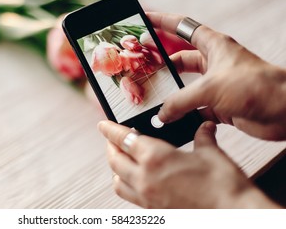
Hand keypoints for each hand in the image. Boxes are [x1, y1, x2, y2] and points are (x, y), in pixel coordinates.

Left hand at [98, 120, 278, 207]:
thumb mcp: (211, 153)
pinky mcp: (154, 210)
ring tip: (121, 159)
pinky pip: (129, 196)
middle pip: (114, 160)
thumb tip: (204, 127)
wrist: (234, 214)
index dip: (110, 130)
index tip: (103, 124)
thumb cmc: (223, 185)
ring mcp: (148, 197)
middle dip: (111, 146)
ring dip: (115, 168)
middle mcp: (145, 178)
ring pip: (117, 180)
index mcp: (155, 158)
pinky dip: (126, 184)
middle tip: (113, 139)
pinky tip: (135, 180)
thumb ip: (202, 137)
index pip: (123, 139)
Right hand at [147, 12, 285, 140]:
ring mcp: (217, 85)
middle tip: (141, 67)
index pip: (182, 27)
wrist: (285, 112)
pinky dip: (183, 115)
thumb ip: (180, 101)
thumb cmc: (255, 87)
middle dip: (161, 64)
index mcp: (213, 45)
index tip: (144, 19)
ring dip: (172, 94)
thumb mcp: (210, 88)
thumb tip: (162, 114)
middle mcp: (214, 63)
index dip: (162, 21)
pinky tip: (170, 120)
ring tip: (152, 98)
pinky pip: (194, 109)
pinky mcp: (220, 105)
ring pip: (185, 87)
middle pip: (180, 59)